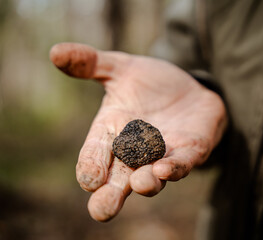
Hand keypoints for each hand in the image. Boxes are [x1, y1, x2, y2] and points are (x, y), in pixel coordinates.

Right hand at [50, 43, 226, 220]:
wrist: (188, 87)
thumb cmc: (151, 83)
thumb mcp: (122, 68)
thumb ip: (92, 64)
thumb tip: (56, 52)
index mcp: (113, 132)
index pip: (96, 153)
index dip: (91, 165)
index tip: (88, 178)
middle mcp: (135, 151)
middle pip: (120, 179)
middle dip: (111, 195)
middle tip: (101, 211)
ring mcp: (164, 154)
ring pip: (152, 177)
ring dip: (146, 183)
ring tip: (140, 184)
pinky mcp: (190, 151)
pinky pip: (182, 164)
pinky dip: (175, 168)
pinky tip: (166, 170)